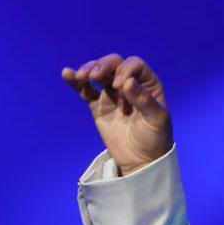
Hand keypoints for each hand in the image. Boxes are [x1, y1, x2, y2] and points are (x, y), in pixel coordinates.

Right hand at [62, 54, 171, 175]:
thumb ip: (143, 100)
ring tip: (82, 77)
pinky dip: (75, 81)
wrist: (142, 160)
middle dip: (103, 65)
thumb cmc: (155, 138)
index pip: (134, 65)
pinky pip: (85, 90)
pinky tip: (66, 74)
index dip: (125, 70)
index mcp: (148, 84)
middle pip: (114, 63)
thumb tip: (126, 82)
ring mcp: (112, 94)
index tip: (120, 86)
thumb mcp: (156, 119)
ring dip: (89, 69)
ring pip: (99, 73)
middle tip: (96, 77)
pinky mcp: (98, 106)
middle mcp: (130, 85)